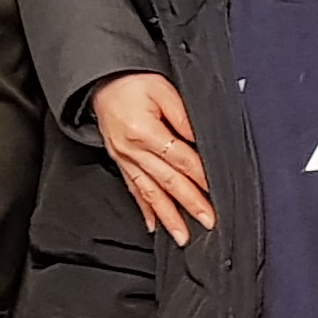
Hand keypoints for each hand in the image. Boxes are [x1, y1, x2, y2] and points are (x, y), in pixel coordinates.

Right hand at [92, 73, 213, 243]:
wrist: (101, 81)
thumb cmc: (133, 82)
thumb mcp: (164, 89)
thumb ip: (183, 116)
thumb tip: (200, 140)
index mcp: (145, 131)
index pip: (180, 159)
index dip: (200, 176)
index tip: (216, 192)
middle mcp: (132, 150)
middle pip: (168, 181)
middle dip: (190, 204)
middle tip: (208, 222)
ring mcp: (124, 159)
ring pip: (150, 193)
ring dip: (168, 217)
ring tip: (182, 236)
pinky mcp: (120, 162)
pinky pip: (134, 190)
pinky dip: (145, 209)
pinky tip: (154, 224)